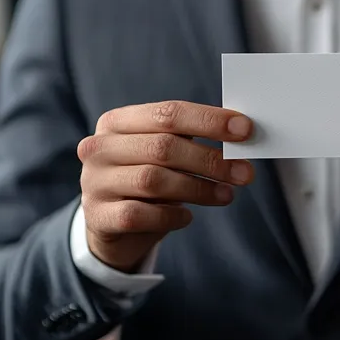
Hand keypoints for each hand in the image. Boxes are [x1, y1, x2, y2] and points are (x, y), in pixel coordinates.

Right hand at [78, 101, 253, 272]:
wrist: (111, 225)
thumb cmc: (147, 181)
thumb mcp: (163, 155)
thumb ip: (191, 141)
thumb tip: (240, 135)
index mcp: (117, 121)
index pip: (168, 113)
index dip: (210, 120)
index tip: (245, 130)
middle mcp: (100, 147)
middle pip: (163, 147)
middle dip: (210, 159)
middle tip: (245, 172)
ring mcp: (94, 182)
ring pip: (152, 180)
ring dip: (198, 188)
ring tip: (226, 194)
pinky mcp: (98, 217)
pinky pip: (140, 214)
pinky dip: (170, 215)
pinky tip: (188, 216)